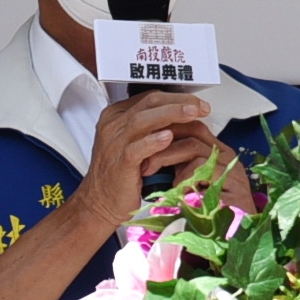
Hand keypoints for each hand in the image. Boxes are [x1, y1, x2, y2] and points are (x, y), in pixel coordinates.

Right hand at [77, 90, 213, 229]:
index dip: (176, 97)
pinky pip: (135, 149)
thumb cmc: (118, 174)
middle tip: (200, 107)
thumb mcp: (132, 143)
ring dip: (170, 114)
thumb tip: (181, 118)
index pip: (149, 97)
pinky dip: (152, 142)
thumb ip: (149, 128)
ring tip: (191, 115)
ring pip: (142, 121)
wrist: (99, 202)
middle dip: (178, 102)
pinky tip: (168, 138)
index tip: (197, 104)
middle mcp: (114, 126)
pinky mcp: (119, 164)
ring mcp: (114, 144)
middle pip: (148, 103)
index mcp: (116, 117)